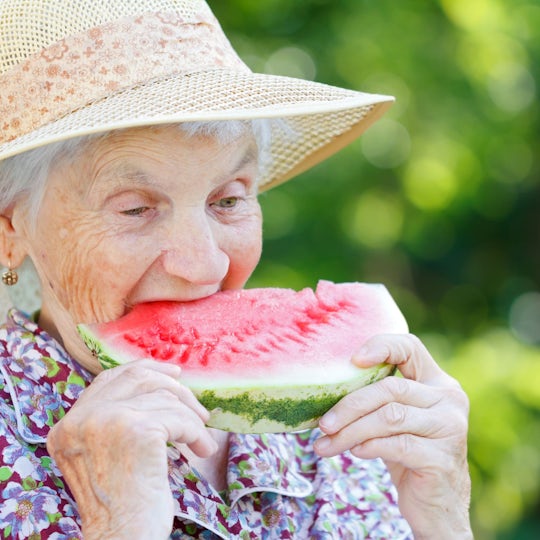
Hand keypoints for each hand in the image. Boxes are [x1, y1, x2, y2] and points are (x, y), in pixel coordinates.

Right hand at [47, 360, 216, 539]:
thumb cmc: (124, 504)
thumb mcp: (108, 455)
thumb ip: (118, 420)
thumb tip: (166, 382)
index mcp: (68, 426)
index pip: (109, 379)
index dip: (145, 370)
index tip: (173, 374)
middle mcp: (81, 420)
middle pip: (139, 379)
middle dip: (176, 390)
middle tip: (200, 411)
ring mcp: (107, 422)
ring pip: (164, 399)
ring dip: (191, 419)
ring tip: (201, 441)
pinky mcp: (137, 430)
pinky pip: (179, 419)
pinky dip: (196, 432)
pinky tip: (201, 449)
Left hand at [314, 334, 471, 538]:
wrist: (438, 506)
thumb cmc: (408, 455)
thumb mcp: (395, 420)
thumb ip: (377, 399)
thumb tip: (325, 389)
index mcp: (438, 382)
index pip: (410, 347)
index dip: (382, 346)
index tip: (352, 360)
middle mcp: (449, 400)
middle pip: (391, 388)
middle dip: (350, 405)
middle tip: (323, 424)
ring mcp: (450, 428)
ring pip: (390, 417)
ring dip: (351, 430)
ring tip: (326, 444)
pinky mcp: (442, 458)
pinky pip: (397, 444)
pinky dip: (370, 446)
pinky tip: (355, 452)